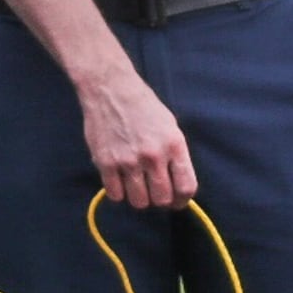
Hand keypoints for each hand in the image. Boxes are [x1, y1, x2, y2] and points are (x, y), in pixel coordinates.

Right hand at [77, 63, 196, 210]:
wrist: (111, 89)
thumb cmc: (144, 107)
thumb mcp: (170, 127)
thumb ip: (175, 156)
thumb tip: (177, 186)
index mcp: (174, 146)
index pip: (186, 187)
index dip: (182, 200)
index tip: (176, 202)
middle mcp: (153, 156)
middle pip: (162, 199)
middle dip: (160, 201)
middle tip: (153, 192)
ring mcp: (128, 161)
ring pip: (139, 202)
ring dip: (139, 198)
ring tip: (136, 186)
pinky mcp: (106, 163)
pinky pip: (115, 195)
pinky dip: (118, 192)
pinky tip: (119, 181)